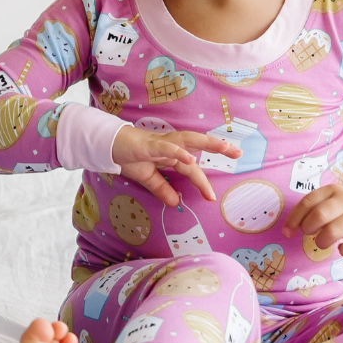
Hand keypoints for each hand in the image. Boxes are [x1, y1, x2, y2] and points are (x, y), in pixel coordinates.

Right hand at [111, 125, 238, 205]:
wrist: (105, 146)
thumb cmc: (127, 157)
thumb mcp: (146, 177)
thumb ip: (161, 188)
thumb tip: (175, 203)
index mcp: (170, 154)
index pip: (191, 168)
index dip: (202, 183)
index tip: (211, 198)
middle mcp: (169, 145)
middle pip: (197, 143)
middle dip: (218, 147)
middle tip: (238, 153)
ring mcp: (159, 143)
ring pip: (187, 139)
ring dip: (205, 142)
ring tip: (223, 146)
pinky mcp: (148, 144)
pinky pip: (166, 148)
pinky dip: (179, 152)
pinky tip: (190, 158)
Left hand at [284, 184, 342, 257]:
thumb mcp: (330, 204)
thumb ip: (311, 211)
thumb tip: (287, 230)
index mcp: (333, 190)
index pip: (308, 202)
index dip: (294, 219)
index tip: (287, 232)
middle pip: (319, 215)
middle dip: (308, 228)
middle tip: (310, 234)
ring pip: (333, 231)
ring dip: (322, 241)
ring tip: (324, 242)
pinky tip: (342, 249)